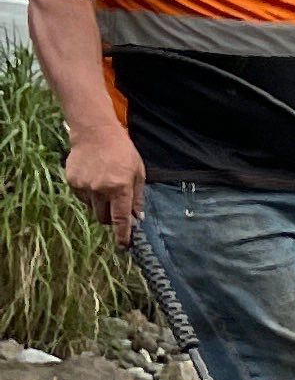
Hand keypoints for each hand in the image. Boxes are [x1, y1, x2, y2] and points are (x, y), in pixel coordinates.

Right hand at [63, 104, 144, 239]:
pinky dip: (88, 194)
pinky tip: (93, 178)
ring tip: (103, 185)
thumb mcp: (138, 172)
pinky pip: (82, 198)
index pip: (121, 219)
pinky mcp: (72, 182)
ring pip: (92, 209)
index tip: (124, 247)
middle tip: (114, 207)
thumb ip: (138, 196)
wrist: (95, 132)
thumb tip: (138, 218)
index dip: (122, 235)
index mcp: (120, 188)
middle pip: (103, 218)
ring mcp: (84, 186)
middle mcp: (101, 189)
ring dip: (99, 204)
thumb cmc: (121, 151)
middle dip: (109, 219)